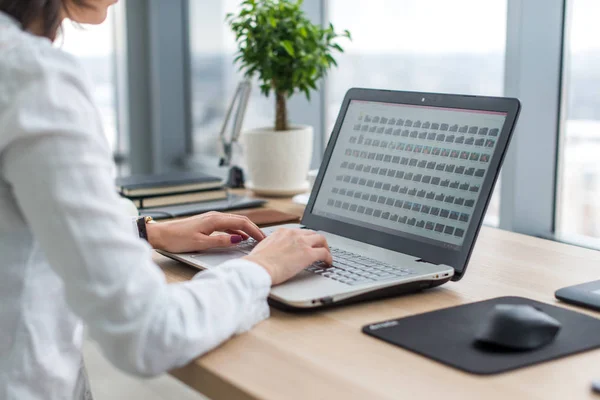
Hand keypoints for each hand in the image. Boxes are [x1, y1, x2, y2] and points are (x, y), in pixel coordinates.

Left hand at [147, 212, 265, 252]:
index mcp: (215, 219)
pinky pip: (226, 225)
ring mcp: (211, 219)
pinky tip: (238, 238)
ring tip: (254, 240)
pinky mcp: (207, 223)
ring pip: (234, 222)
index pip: (242, 223)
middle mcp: (215, 216)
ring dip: (245, 230)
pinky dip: (236, 231)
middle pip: (240, 220)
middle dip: (253, 229)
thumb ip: (221, 241)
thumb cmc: (177, 238)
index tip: (263, 239)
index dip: (254, 231)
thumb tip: (238, 240)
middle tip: (263, 239)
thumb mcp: (200, 243)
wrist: (160, 234)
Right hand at [243, 228, 332, 284]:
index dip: (305, 239)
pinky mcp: (308, 254)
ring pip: (321, 240)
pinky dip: (329, 258)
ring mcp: (302, 243)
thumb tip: (271, 253)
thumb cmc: (257, 263)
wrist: (258, 268)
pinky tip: (328, 264)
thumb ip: (271, 247)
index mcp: (281, 232)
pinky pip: (324, 253)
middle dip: (317, 241)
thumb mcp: (263, 248)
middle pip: (312, 233)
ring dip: (325, 247)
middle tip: (319, 249)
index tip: (306, 244)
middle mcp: (293, 234)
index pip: (298, 232)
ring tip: (326, 256)